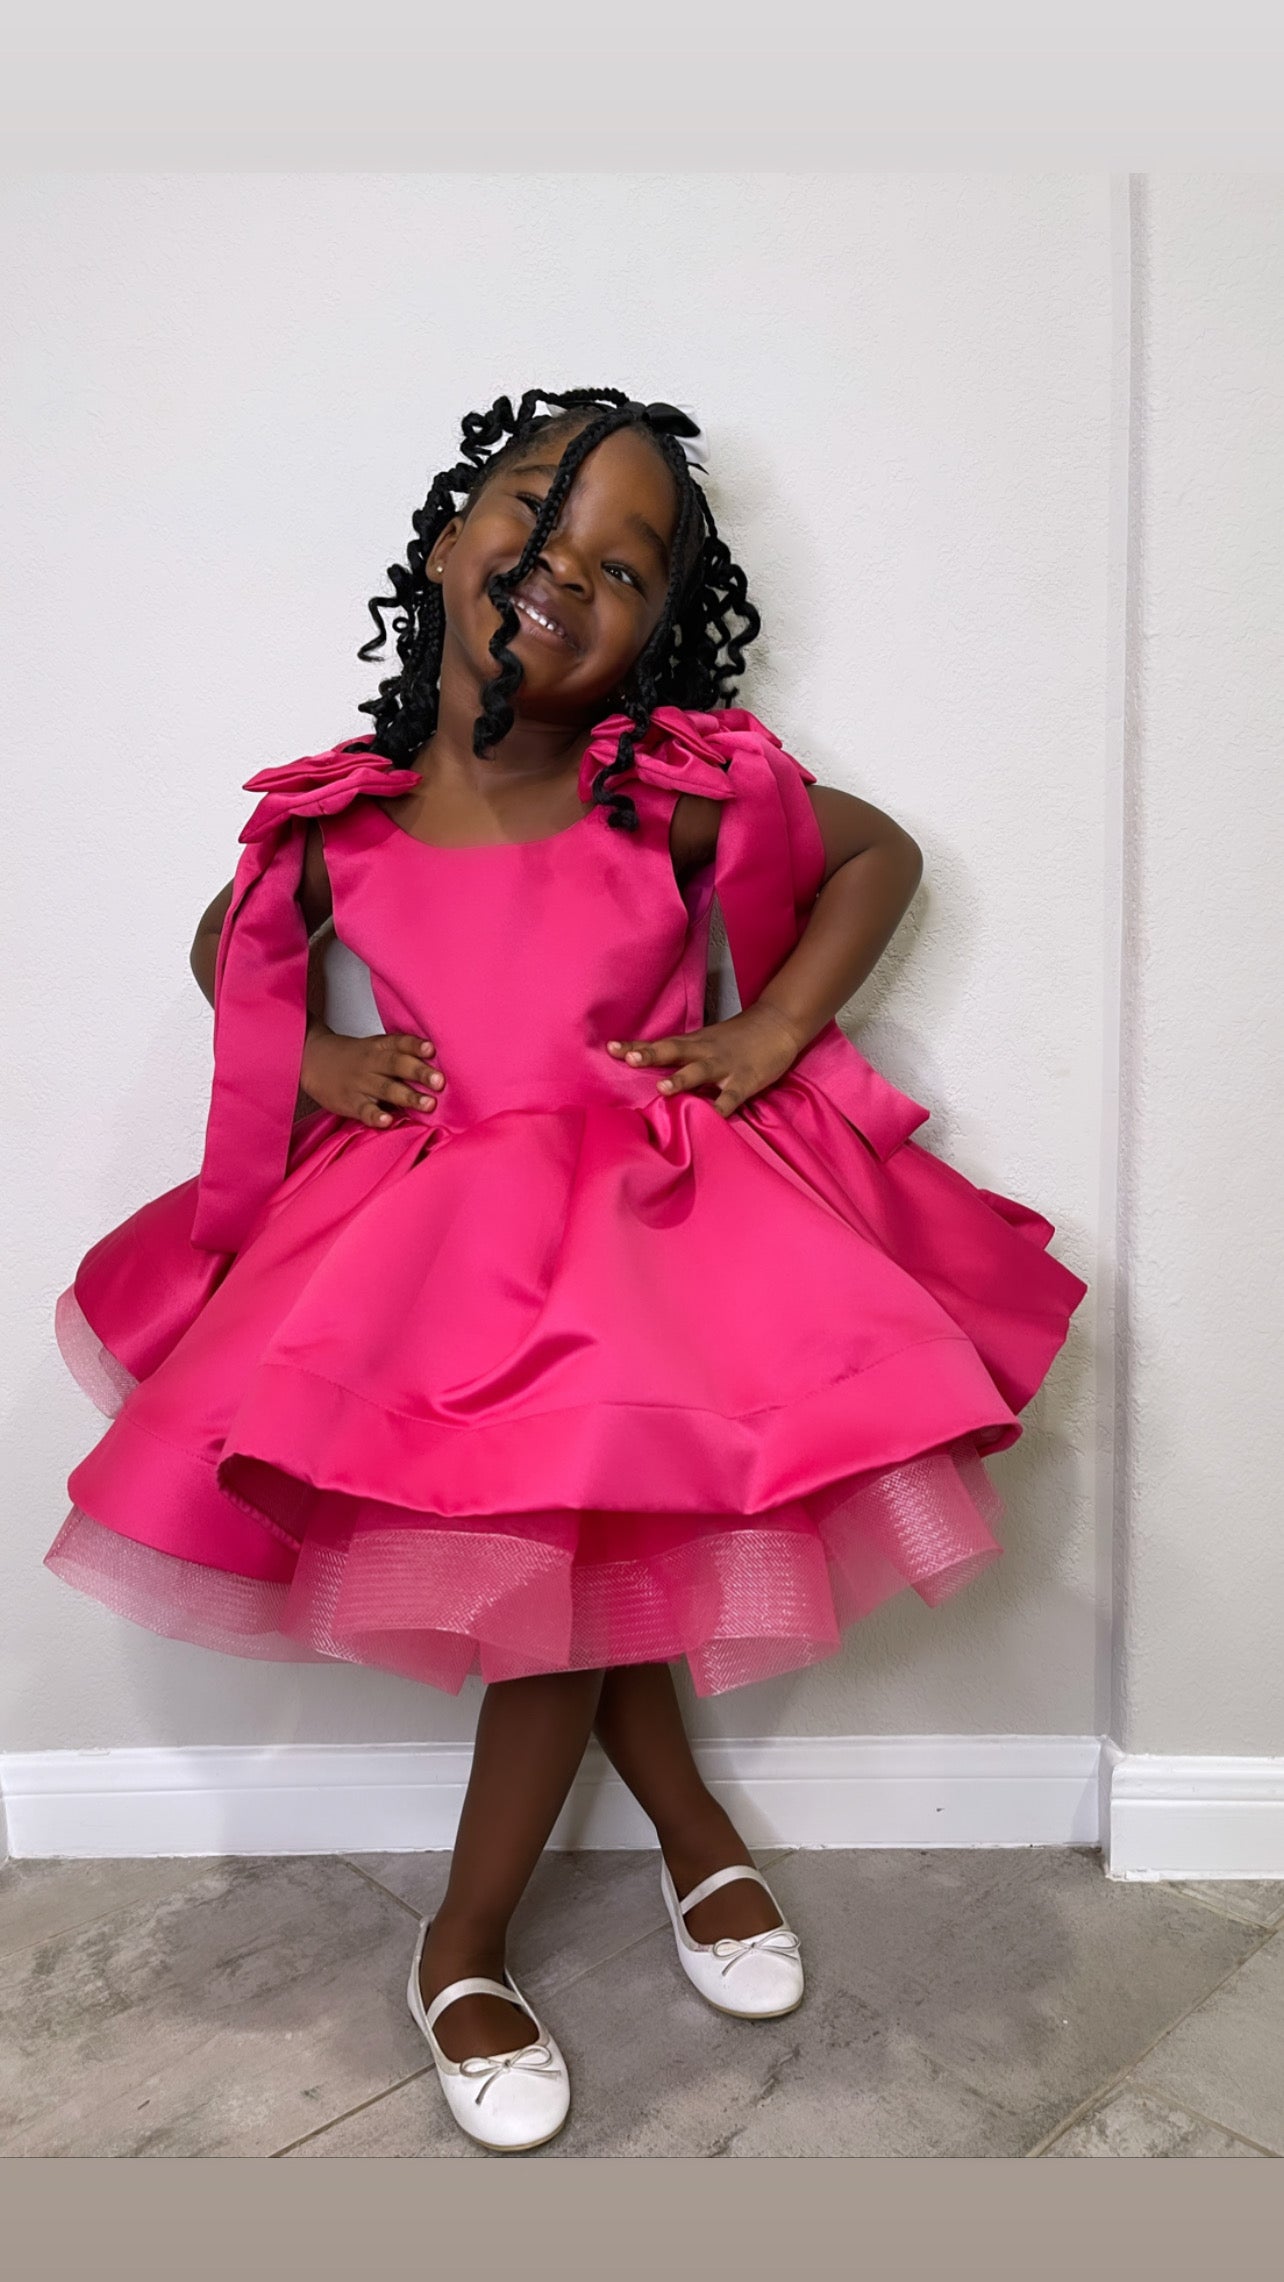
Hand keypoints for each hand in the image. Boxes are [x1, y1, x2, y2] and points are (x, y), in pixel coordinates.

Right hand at [299, 1026, 445, 1127]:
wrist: (313, 1060)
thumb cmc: (355, 1057)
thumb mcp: (377, 1047)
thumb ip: (403, 1054)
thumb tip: (440, 1067)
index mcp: (380, 1047)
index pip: (400, 1043)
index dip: (415, 1046)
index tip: (432, 1050)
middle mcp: (372, 1063)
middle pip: (396, 1065)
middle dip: (419, 1073)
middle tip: (439, 1081)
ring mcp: (360, 1083)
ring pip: (386, 1089)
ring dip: (407, 1096)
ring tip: (428, 1104)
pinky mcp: (350, 1102)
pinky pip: (364, 1110)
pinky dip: (375, 1116)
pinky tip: (387, 1121)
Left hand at [605, 1002, 806, 1117]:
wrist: (778, 1024)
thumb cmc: (738, 1037)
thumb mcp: (707, 1041)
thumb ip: (683, 1056)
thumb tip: (652, 1071)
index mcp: (694, 1044)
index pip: (660, 1044)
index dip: (636, 1046)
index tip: (610, 1048)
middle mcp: (705, 1052)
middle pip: (674, 1051)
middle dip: (651, 1055)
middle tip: (629, 1059)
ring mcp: (725, 1066)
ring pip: (700, 1071)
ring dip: (681, 1078)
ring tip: (663, 1087)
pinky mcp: (746, 1080)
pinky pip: (732, 1096)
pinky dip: (723, 1106)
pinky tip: (713, 1117)